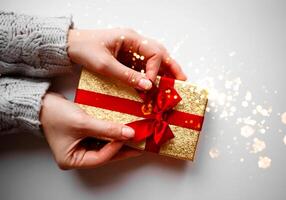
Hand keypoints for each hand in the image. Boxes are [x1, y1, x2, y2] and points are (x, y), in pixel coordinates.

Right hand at [40, 92, 140, 169]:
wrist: (42, 102)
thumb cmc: (55, 114)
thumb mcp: (82, 122)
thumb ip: (107, 129)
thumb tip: (129, 133)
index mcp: (72, 160)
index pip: (99, 158)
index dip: (115, 148)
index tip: (129, 137)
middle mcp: (77, 156)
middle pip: (104, 154)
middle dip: (122, 148)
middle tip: (139, 144)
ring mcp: (80, 147)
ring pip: (105, 146)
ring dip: (118, 140)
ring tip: (134, 138)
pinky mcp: (84, 137)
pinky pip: (101, 138)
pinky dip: (111, 134)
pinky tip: (122, 130)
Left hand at [67, 28, 186, 89]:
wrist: (71, 46)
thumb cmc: (85, 50)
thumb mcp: (105, 65)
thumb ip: (127, 75)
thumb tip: (147, 86)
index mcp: (131, 38)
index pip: (153, 53)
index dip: (155, 70)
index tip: (150, 85)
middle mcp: (134, 42)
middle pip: (159, 53)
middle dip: (171, 67)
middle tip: (182, 80)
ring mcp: (131, 49)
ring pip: (153, 60)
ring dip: (163, 72)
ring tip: (173, 84)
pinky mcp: (126, 57)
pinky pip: (142, 66)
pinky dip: (149, 76)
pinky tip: (152, 86)